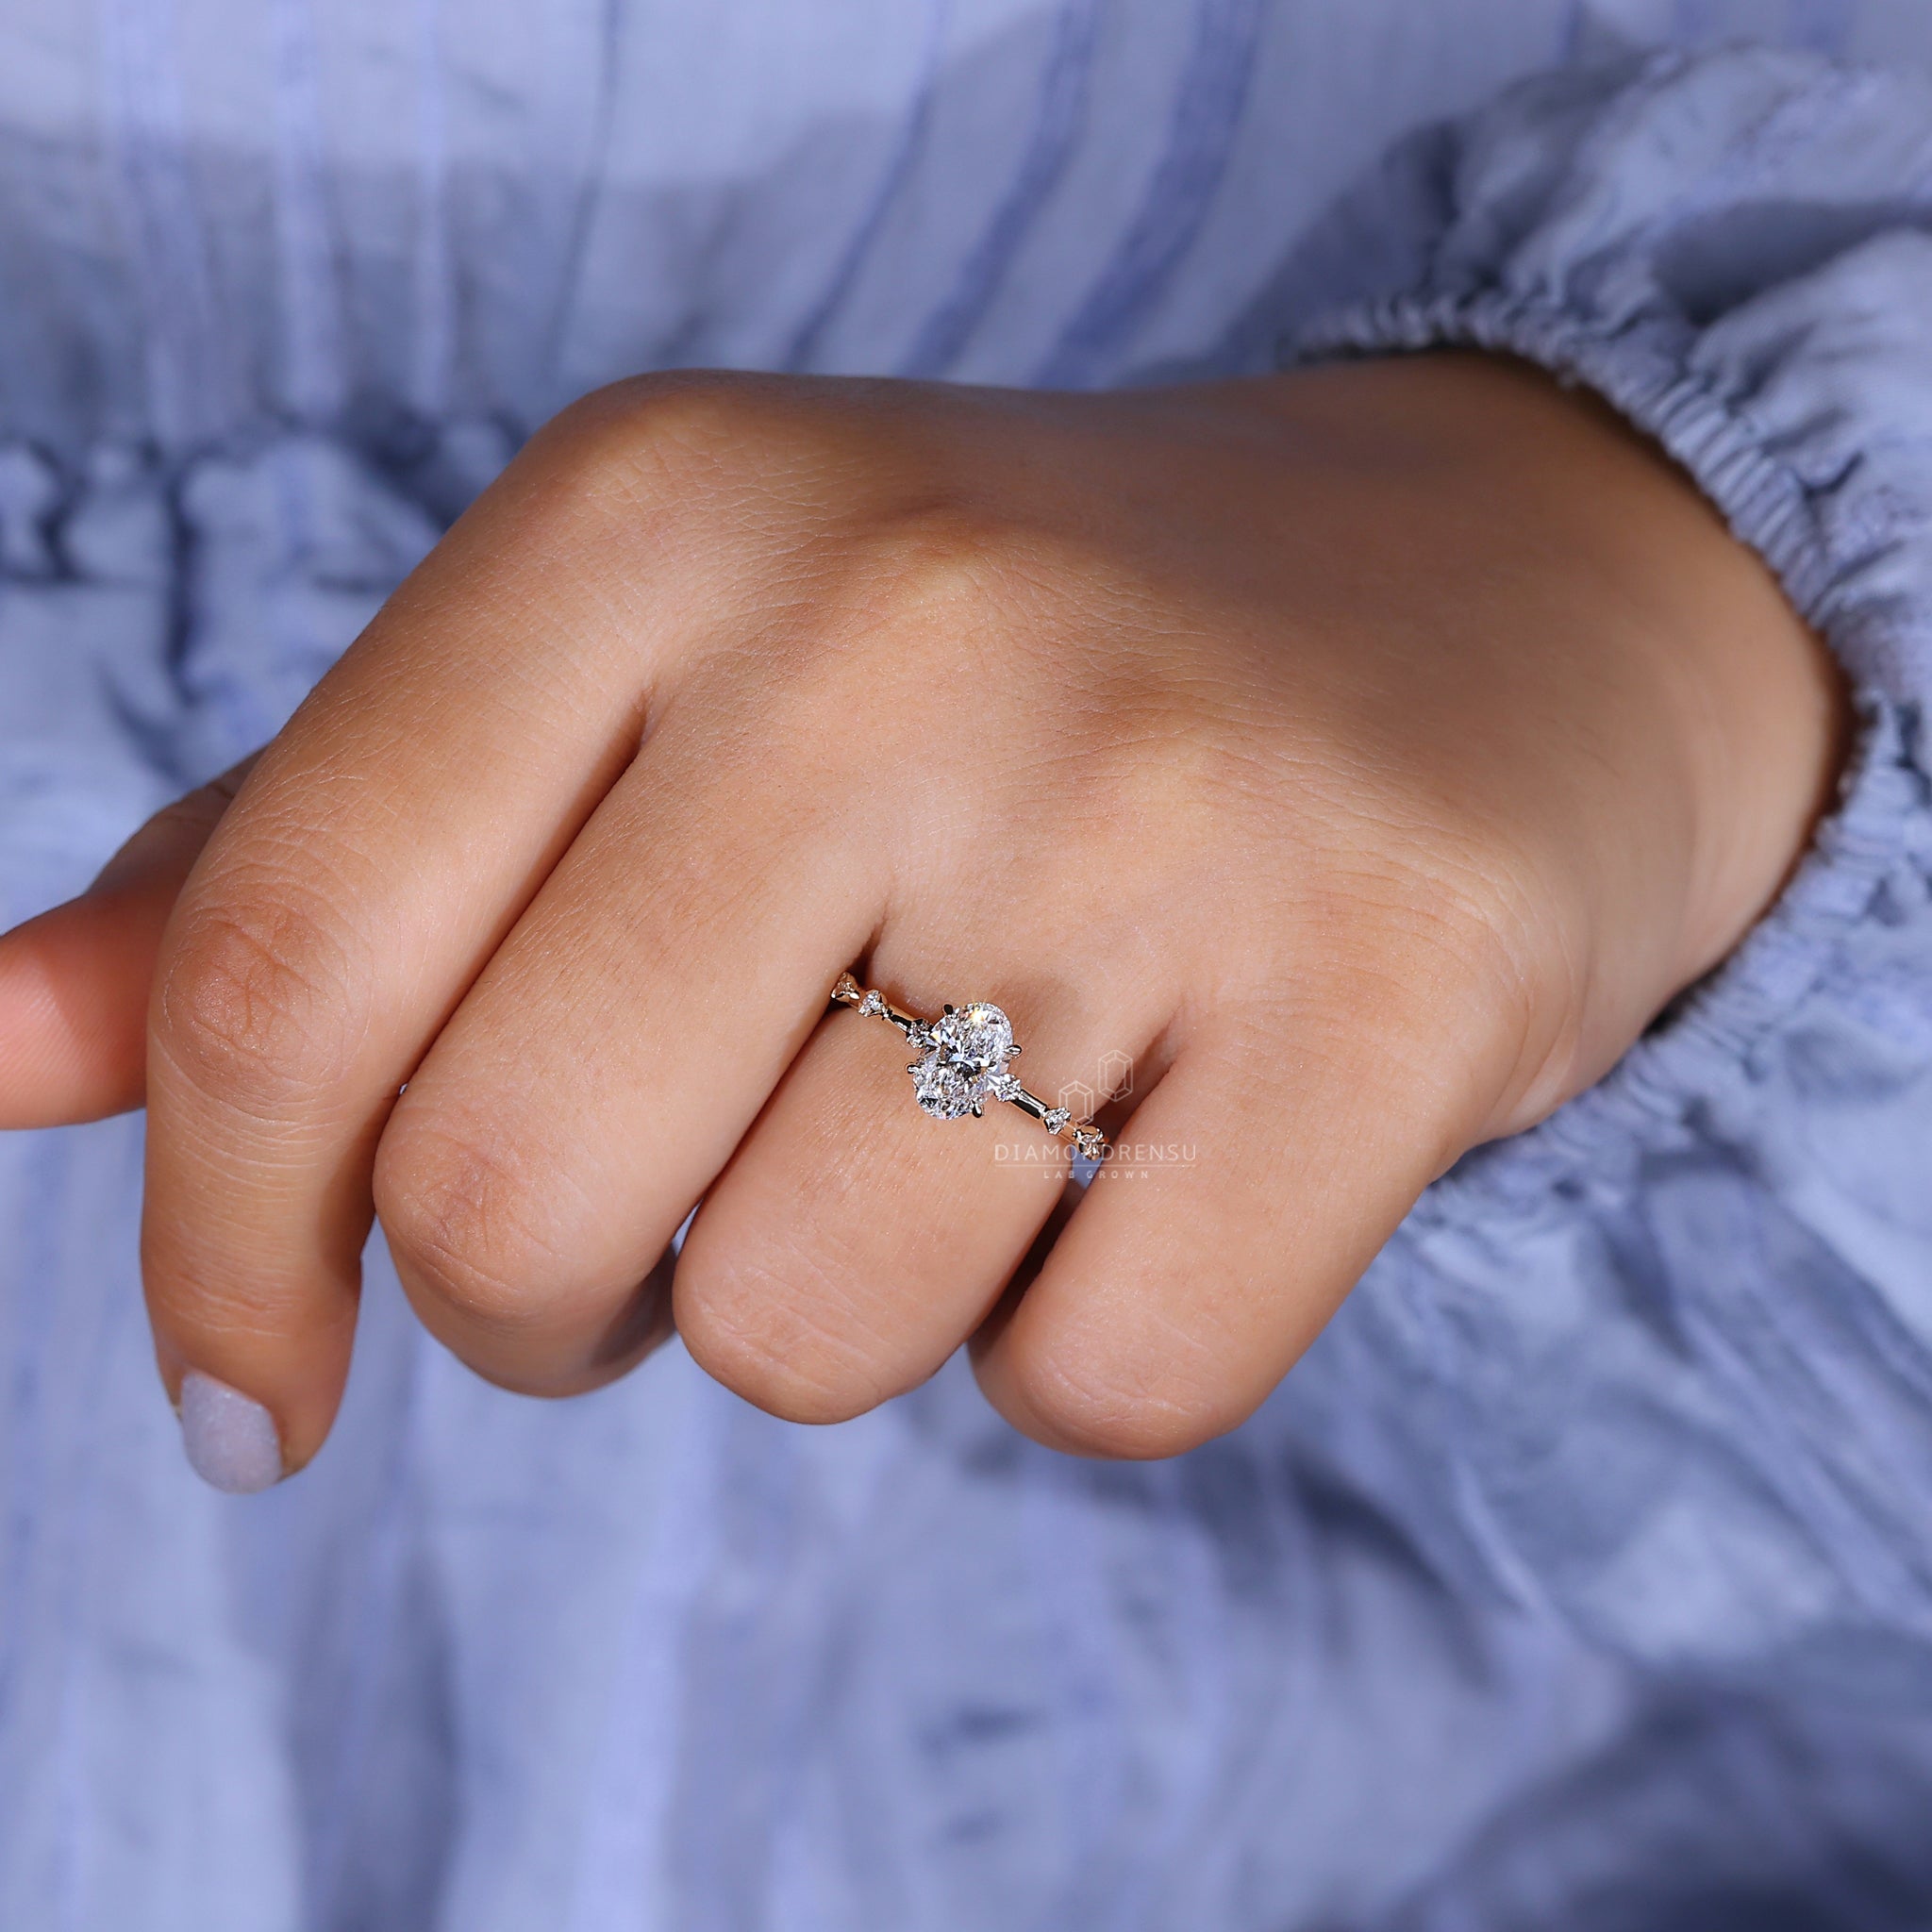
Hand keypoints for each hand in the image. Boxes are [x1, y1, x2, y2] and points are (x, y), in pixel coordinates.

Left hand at [0, 355, 1842, 1480]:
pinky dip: (1091, 1345)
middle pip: (519, 1196)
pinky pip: (1104, 1384)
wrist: (1489, 602)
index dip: (218, 1241)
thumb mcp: (642, 682)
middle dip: (553, 1306)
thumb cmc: (1014, 670)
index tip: (261, 1391)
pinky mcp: (1396, 985)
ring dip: (838, 1314)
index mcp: (659, 511)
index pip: (280, 961)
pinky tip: (1164, 1165)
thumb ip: (311, 867)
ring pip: (810, 1336)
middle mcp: (901, 620)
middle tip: (686, 1218)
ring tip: (966, 1134)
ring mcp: (1163, 800)